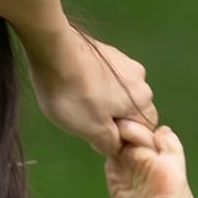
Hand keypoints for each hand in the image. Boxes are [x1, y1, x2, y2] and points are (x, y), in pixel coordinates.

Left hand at [29, 23, 156, 157]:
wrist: (52, 50)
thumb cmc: (74, 95)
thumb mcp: (92, 131)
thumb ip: (111, 143)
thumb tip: (119, 147)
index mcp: (143, 100)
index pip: (145, 128)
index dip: (125, 139)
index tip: (101, 140)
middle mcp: (140, 78)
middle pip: (131, 109)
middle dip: (113, 120)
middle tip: (85, 123)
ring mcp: (123, 61)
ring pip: (118, 92)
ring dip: (103, 102)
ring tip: (76, 103)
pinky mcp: (106, 51)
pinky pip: (106, 77)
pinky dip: (94, 86)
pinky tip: (74, 86)